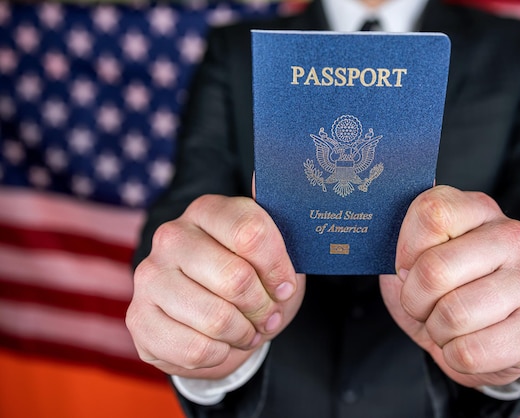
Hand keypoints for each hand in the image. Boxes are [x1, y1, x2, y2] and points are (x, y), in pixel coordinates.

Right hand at [126, 195, 304, 378]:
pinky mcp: (138, 319)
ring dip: (244, 333)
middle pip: (236, 279)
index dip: (279, 270)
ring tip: (247, 330)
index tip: (285, 287)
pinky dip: (220, 354)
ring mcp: (149, 276)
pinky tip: (221, 343)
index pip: (252, 233)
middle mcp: (172, 236)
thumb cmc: (250, 279)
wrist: (213, 321)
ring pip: (217, 318)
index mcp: (207, 210)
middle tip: (268, 315)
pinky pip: (195, 349)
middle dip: (263, 308)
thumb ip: (275, 218)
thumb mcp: (273, 250)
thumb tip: (266, 173)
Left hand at [380, 185, 519, 387]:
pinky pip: (472, 352)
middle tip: (423, 302)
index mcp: (476, 208)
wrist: (473, 335)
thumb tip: (399, 254)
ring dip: (436, 329)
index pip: (431, 214)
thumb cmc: (437, 288)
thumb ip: (401, 242)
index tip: (407, 265)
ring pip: (453, 314)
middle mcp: (511, 236)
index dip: (406, 249)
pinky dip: (454, 355)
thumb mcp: (410, 257)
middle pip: (435, 268)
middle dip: (415, 298)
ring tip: (446, 322)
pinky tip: (466, 342)